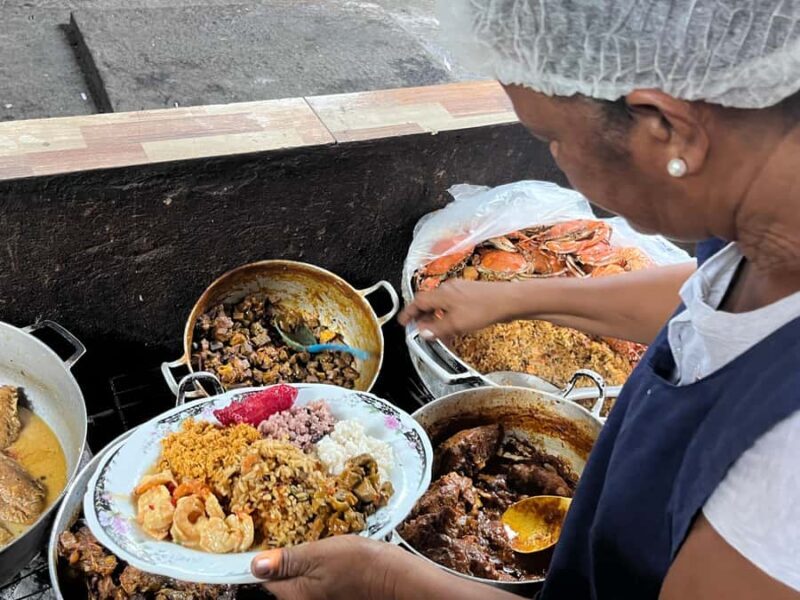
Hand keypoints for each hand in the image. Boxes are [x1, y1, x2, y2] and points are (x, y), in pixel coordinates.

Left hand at [250, 535, 399, 599]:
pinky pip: (315, 588)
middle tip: (307, 548)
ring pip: (300, 584)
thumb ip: (286, 561)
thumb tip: (256, 565)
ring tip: (324, 554)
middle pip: (283, 584)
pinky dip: (319, 575)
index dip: (268, 560)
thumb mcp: (317, 554)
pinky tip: (334, 565)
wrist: (392, 578)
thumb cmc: (357, 564)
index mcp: (294, 595)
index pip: (266, 579)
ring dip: (305, 568)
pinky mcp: (331, 599)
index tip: (273, 547)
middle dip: (289, 565)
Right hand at [399, 280, 515, 338]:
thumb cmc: (485, 308)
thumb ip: (437, 329)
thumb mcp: (456, 324)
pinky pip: (452, 306)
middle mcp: (449, 288)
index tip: (403, 321)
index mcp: (442, 293)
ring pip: (441, 304)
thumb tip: (423, 332)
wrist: (509, 301)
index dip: (408, 312)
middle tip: (418, 328)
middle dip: (422, 316)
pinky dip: (447, 316)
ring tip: (436, 332)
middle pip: (429, 302)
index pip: (418, 301)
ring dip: (436, 318)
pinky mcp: (471, 295)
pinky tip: (453, 327)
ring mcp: (461, 291)